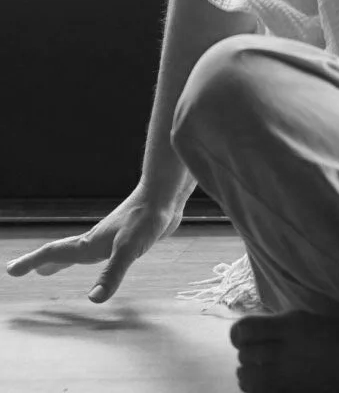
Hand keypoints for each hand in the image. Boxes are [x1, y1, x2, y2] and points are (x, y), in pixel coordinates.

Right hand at [5, 187, 185, 303]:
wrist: (166, 196)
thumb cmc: (146, 218)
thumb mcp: (128, 250)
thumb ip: (112, 273)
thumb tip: (93, 300)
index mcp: (90, 243)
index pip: (54, 253)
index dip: (32, 262)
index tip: (10, 270)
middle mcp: (95, 240)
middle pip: (61, 252)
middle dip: (39, 263)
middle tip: (20, 270)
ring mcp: (110, 238)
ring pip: (78, 252)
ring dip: (60, 261)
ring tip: (49, 270)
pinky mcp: (125, 239)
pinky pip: (97, 254)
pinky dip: (86, 260)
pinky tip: (97, 261)